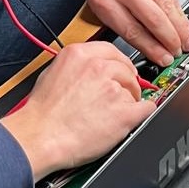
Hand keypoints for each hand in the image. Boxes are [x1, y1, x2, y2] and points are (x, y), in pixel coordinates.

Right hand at [0, 41, 155, 179]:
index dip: (118, 64)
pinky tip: (132, 118)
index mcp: (80, 54)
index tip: (121, 72)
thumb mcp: (52, 73)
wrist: (41, 137)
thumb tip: (91, 70)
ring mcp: (113, 89)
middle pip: (127, 69)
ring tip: (112, 114)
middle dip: (126, 83)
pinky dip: (142, 113)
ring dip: (129, 101)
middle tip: (121, 95)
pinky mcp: (124, 112)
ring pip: (134, 90)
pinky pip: (147, 107)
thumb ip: (77, 66)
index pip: (112, 51)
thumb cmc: (42, 113)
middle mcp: (98, 67)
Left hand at [78, 0, 188, 65]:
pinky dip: (179, 10)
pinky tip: (183, 21)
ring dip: (179, 28)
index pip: (132, 31)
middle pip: (153, 20)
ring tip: (186, 41)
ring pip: (166, 7)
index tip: (162, 59)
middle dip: (169, 41)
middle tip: (178, 53)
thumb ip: (117, 20)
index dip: (151, 48)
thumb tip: (144, 44)